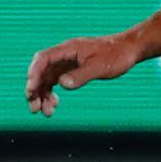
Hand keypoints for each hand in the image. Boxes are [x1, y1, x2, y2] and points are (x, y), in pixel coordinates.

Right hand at [25, 34, 139, 115]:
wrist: (129, 50)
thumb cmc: (116, 55)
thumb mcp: (99, 66)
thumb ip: (81, 75)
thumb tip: (62, 83)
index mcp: (68, 49)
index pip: (43, 59)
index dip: (34, 73)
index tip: (31, 89)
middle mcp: (64, 55)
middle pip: (41, 71)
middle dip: (35, 89)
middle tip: (34, 108)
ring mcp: (67, 62)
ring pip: (47, 79)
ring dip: (42, 95)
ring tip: (45, 112)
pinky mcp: (71, 70)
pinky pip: (56, 81)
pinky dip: (52, 93)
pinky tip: (54, 105)